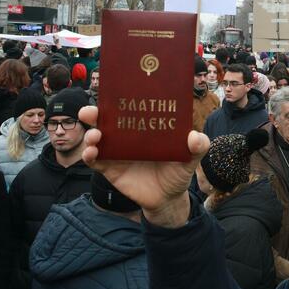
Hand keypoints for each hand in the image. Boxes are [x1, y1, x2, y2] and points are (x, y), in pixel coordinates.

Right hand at [79, 106, 209, 227]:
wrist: (168, 198)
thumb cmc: (178, 171)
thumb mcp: (191, 158)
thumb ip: (198, 146)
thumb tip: (194, 137)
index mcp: (145, 126)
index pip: (129, 107)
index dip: (118, 97)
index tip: (112, 90)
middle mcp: (127, 135)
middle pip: (106, 119)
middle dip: (95, 112)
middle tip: (90, 112)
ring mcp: (116, 151)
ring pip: (96, 137)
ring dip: (91, 134)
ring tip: (96, 136)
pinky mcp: (110, 168)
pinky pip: (95, 161)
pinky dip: (89, 156)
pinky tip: (91, 153)